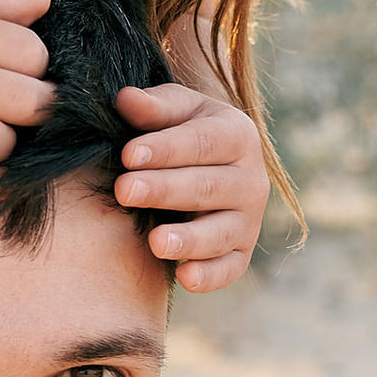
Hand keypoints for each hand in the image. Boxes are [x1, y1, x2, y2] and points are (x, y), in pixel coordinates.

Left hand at [114, 81, 271, 291]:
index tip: (128, 154)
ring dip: (190, 239)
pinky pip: (229, 269)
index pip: (202, 142)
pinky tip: (184, 277)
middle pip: (208, 187)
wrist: (208, 164)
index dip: (165, 148)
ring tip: (156, 242)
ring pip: (221, 232)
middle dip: (165, 190)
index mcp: (237, 135)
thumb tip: (126, 100)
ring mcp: (249, 220)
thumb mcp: (174, 111)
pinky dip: (210, 276)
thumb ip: (153, 107)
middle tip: (125, 190)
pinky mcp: (240, 253)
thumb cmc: (183, 131)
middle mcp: (251, 180)